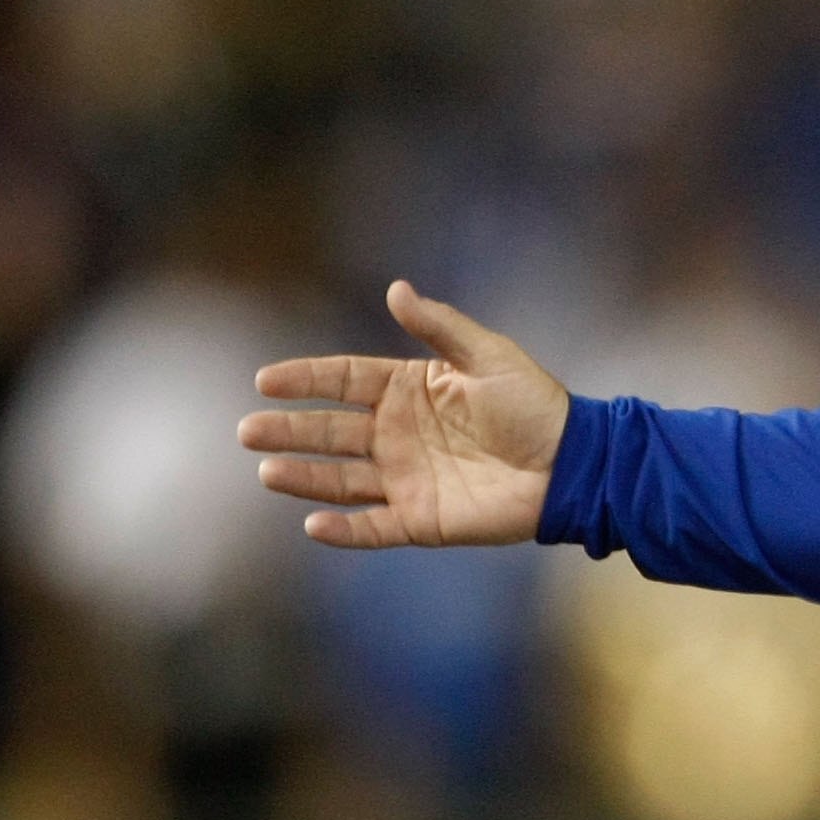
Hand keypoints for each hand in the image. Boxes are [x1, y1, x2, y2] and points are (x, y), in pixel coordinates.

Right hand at [239, 281, 570, 548]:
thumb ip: (439, 327)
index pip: (344, 381)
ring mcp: (405, 478)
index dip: (305, 379)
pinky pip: (373, 527)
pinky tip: (313, 523)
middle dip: (288, 430)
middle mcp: (398, 434)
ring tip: (267, 470)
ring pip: (340, 479)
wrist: (571, 463)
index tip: (266, 380)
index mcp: (409, 390)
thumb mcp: (488, 355)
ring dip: (303, 476)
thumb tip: (395, 289)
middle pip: (330, 431)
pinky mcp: (420, 519)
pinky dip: (344, 530)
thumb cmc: (534, 405)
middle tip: (248, 429)